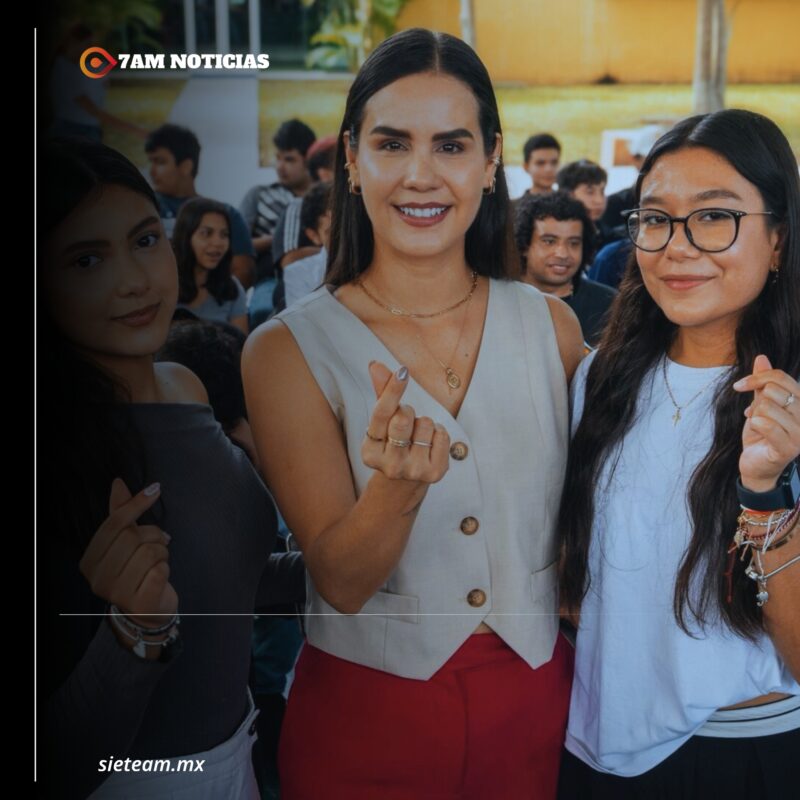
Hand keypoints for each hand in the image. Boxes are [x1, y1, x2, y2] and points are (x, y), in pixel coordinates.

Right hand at [79, 478, 177, 627]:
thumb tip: (118, 483)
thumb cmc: (136, 571)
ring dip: (163, 552)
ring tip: (160, 561)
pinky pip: (160, 571)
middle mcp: (97, 579)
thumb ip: (120, 513)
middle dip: (154, 535)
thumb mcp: (125, 542)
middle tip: (160, 543)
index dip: (136, 504)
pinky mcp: (140, 603)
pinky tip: (160, 576)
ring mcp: (116, 594)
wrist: (148, 612)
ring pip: (150, 552)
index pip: (114, 524)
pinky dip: (166, 568)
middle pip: (133, 537)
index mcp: (90, 560)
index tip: (155, 489)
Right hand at [361, 362, 449, 483]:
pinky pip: (442, 435)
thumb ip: (381, 393)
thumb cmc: (392, 444)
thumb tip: (375, 365)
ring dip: (424, 424)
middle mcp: (389, 464)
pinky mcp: (434, 473)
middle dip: (408, 411)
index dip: (393, 390)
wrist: (404, 484)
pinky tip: (429, 444)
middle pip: (404, 417)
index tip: (403, 372)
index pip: (382, 414)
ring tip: (417, 438)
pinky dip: (438, 433)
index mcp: (370, 451)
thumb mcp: (383, 423)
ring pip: (426, 424)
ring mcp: (413, 471)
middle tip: (406, 422)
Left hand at [734, 355, 799, 491]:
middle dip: (756, 402)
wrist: (756, 465)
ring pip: (766, 407)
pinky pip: (764, 424)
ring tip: (757, 426)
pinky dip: (753, 425)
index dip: (757, 378)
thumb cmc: (760, 434)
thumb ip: (762, 384)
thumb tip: (761, 357)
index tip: (739, 386)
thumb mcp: (760, 405)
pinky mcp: (789, 448)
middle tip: (754, 415)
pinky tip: (755, 432)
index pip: (780, 378)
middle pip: (773, 391)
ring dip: (754, 416)